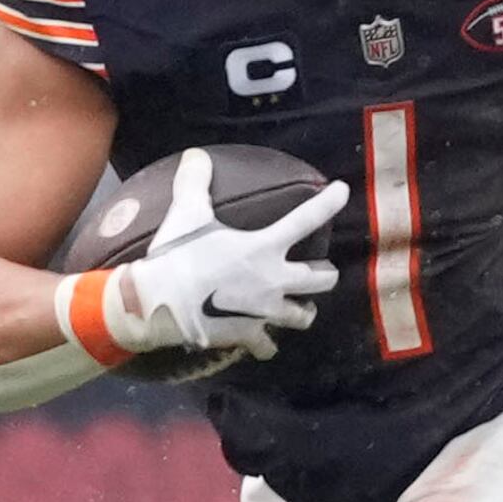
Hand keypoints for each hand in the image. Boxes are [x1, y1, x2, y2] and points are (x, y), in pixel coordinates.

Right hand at [100, 150, 343, 361]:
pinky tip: (263, 343)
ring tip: (300, 307)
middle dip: (325, 274)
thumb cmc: (177, 256)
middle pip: (322, 280)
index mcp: (265, 247)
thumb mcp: (186, 213)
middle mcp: (274, 280)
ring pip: (302, 317)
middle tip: (319, 270)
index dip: (329, 203)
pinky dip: (266, 344)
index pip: (306, 219)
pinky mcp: (248, 335)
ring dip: (303, 311)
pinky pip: (267, 346)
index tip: (342, 191)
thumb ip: (195, 182)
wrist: (159, 304)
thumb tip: (196, 155)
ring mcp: (265, 312)